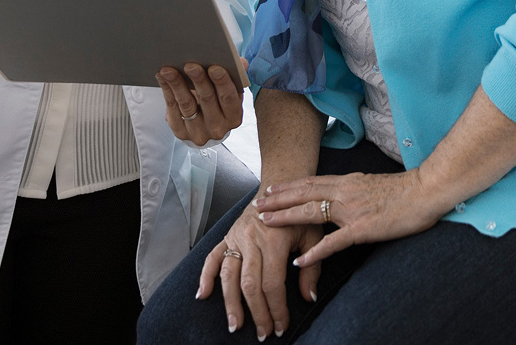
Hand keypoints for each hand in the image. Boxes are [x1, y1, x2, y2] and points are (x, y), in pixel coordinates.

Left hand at [156, 59, 246, 146]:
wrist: (204, 125)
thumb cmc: (218, 102)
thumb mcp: (230, 91)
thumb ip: (235, 75)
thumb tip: (240, 62)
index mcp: (234, 117)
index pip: (229, 99)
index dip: (222, 82)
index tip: (214, 67)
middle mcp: (218, 128)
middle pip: (207, 101)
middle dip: (199, 81)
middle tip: (190, 65)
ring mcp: (198, 132)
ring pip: (187, 105)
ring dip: (177, 84)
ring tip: (169, 69)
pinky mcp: (180, 131)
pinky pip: (172, 108)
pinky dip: (166, 90)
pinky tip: (162, 77)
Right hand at [197, 199, 322, 339]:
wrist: (279, 186)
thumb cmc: (299, 213)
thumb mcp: (313, 236)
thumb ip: (311, 267)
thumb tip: (307, 297)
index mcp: (274, 240)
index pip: (272, 283)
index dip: (276, 308)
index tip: (281, 326)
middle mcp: (252, 239)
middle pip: (249, 283)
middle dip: (256, 312)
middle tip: (262, 334)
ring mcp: (237, 237)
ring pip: (229, 274)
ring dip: (230, 303)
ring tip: (235, 326)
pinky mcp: (228, 236)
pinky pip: (212, 256)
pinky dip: (205, 276)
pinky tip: (203, 295)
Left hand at [253, 169, 443, 267]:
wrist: (424, 192)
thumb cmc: (402, 191)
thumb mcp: (370, 183)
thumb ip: (352, 190)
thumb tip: (340, 194)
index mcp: (346, 181)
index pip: (309, 182)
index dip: (287, 186)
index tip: (268, 190)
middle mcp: (343, 191)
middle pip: (302, 194)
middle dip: (277, 200)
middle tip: (256, 205)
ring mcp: (351, 210)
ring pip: (310, 212)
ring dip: (286, 218)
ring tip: (266, 224)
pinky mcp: (362, 228)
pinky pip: (333, 242)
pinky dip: (315, 252)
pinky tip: (301, 260)